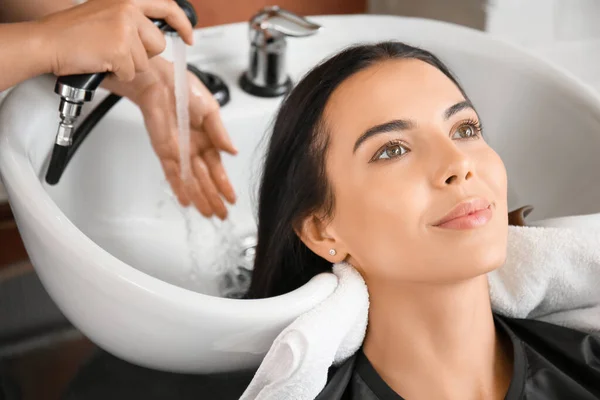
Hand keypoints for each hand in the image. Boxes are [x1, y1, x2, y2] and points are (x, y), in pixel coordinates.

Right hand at [36, 0, 193, 80]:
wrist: (48, 42)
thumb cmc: (72, 32)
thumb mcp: (107, 13)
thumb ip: (133, 19)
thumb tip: (154, 34)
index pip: (168, 8)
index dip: (182, 25)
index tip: (189, 36)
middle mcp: (128, 9)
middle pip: (158, 44)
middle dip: (143, 54)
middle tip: (118, 50)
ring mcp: (125, 29)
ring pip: (145, 61)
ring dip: (128, 65)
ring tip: (105, 54)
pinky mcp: (121, 49)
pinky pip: (132, 73)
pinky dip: (118, 74)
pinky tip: (102, 62)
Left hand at [103, 56, 237, 219]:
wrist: (161, 80)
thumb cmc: (185, 89)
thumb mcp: (212, 111)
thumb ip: (221, 133)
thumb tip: (233, 152)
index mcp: (207, 139)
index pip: (218, 168)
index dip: (225, 184)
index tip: (232, 199)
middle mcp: (194, 148)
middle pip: (205, 179)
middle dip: (214, 198)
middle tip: (222, 215)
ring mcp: (179, 152)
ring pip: (191, 180)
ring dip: (199, 197)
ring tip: (208, 214)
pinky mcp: (164, 150)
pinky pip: (173, 173)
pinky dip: (179, 187)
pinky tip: (186, 201)